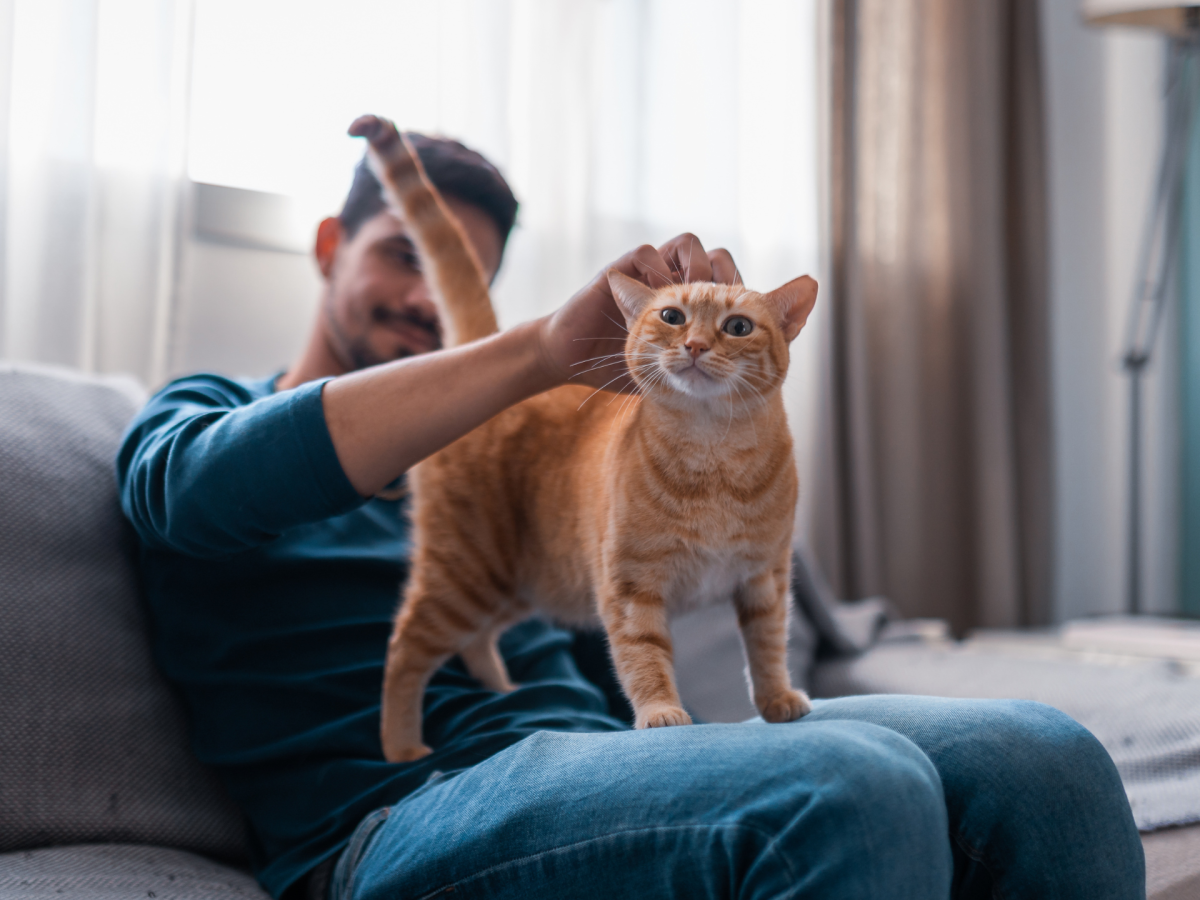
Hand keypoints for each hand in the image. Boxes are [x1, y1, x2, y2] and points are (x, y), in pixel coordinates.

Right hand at [536, 234, 742, 391]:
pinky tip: (654, 298)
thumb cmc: (619, 369)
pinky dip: (655, 269)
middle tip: (716, 305)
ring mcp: (648, 275)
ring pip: (687, 244)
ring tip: (688, 298)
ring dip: (693, 268)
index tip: (734, 317)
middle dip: (720, 278)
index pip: (727, 281)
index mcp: (689, 305)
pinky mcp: (621, 271)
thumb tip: (741, 378)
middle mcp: (672, 283)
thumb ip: (698, 367)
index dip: (737, 292)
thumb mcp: (669, 372)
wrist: (573, 361)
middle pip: (714, 256)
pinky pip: (647, 253)